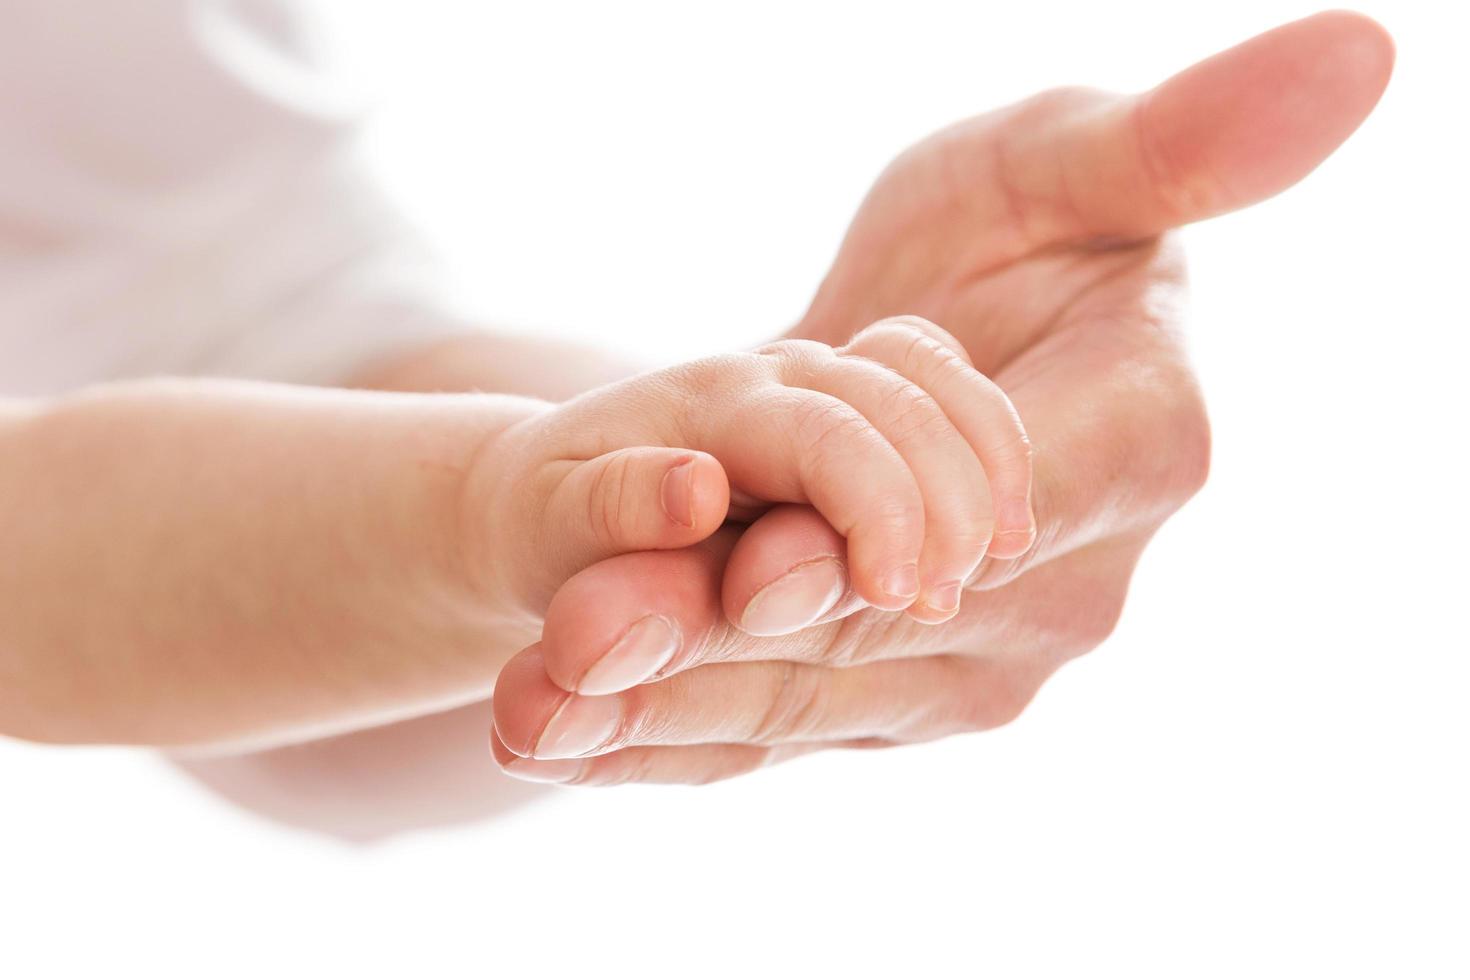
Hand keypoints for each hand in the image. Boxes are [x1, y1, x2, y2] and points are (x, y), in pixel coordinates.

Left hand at [489, 11, 1393, 782]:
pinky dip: (655, 740)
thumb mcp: (1068, 167)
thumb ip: (1184, 145)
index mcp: (1140, 448)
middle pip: (884, 624)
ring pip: (805, 694)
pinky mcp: (876, 701)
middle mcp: (1064, 587)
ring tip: (535, 708)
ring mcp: (967, 663)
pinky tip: (552, 738)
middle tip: (582, 640)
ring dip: (662, 706)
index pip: (1023, 503)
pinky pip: (764, 731)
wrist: (902, 371)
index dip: (907, 530)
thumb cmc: (1006, 242)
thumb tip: (1361, 47)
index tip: (781, 561)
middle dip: (728, 638)